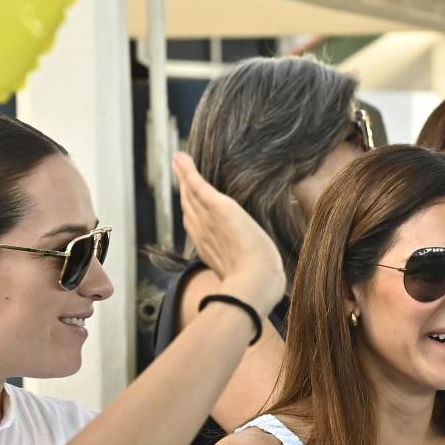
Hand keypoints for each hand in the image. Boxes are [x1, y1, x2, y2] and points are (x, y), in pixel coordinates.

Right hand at [173, 153, 284, 313]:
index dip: (192, 213)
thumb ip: (250, 270)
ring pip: (190, 195)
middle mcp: (204, 234)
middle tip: (179, 173)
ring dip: (183, 177)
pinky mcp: (219, 208)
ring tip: (179, 161)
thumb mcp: (252, 275)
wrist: (255, 284)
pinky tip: (181, 158)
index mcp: (211, 250)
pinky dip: (188, 172)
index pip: (197, 227)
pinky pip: (198, 186)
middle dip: (183, 191)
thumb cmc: (259, 286)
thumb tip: (266, 275)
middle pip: (189, 208)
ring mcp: (209, 221)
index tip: (189, 202)